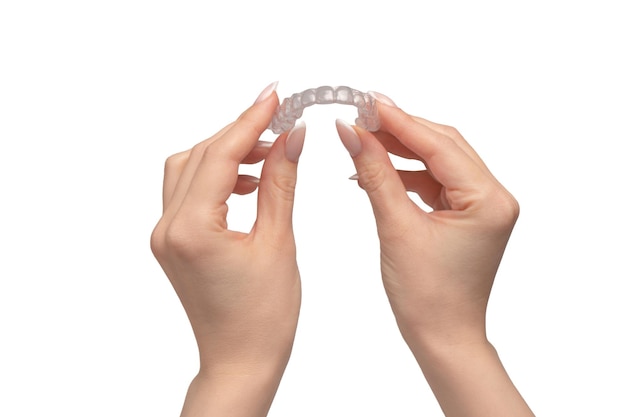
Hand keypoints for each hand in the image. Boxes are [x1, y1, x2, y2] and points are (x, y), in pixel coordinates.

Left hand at [150, 83, 305, 416]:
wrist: (240, 360)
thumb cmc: (264, 318)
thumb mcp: (278, 242)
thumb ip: (279, 182)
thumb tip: (291, 138)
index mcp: (191, 229)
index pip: (219, 155)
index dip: (250, 120)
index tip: (274, 97)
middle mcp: (168, 227)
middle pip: (200, 155)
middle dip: (240, 132)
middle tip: (279, 119)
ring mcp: (165, 234)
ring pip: (189, 169)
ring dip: (226, 152)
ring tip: (268, 151)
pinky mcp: (173, 241)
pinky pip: (188, 191)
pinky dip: (216, 175)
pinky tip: (248, 180)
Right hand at [336, 94, 533, 415]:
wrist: (441, 337)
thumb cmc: (426, 296)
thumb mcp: (396, 227)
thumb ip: (376, 174)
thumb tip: (353, 133)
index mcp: (488, 200)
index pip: (440, 145)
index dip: (400, 121)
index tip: (367, 103)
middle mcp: (494, 198)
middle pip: (443, 146)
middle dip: (401, 130)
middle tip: (362, 115)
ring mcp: (482, 206)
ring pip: (438, 162)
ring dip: (402, 151)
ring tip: (364, 140)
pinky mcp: (467, 215)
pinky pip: (435, 182)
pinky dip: (407, 174)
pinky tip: (378, 170)